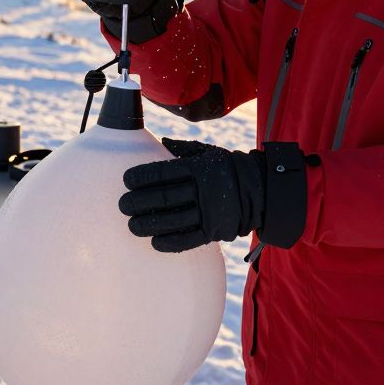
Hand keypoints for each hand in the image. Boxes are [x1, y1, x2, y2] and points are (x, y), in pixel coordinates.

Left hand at [119, 138, 265, 252]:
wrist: (261, 189)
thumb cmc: (228, 168)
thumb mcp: (208, 152)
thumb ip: (184, 150)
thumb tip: (161, 142)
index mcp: (198, 168)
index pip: (164, 172)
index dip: (142, 177)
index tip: (127, 180)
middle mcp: (202, 190)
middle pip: (164, 197)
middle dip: (139, 202)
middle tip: (123, 204)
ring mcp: (208, 212)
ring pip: (173, 220)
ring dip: (149, 224)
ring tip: (132, 225)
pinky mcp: (214, 231)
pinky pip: (188, 239)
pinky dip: (170, 242)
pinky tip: (154, 242)